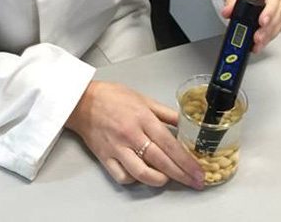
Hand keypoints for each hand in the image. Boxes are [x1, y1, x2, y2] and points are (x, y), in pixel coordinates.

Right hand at [65, 80, 203, 189]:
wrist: (82, 101)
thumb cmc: (111, 97)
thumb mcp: (142, 98)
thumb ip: (164, 112)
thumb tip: (184, 122)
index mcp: (142, 118)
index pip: (170, 144)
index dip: (186, 160)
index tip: (198, 170)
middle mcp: (131, 134)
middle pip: (161, 160)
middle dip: (181, 174)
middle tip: (194, 182)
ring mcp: (117, 148)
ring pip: (143, 173)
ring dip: (159, 180)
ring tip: (168, 178)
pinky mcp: (105, 157)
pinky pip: (123, 176)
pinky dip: (134, 180)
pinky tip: (142, 175)